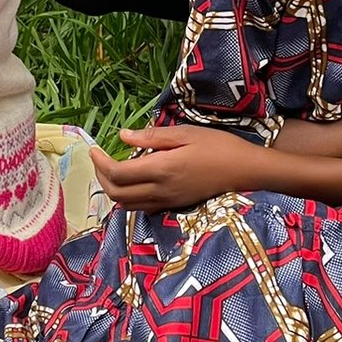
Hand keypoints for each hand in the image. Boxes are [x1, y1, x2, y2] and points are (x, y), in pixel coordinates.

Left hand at [90, 125, 262, 211]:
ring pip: (127, 205)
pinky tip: (134, 180)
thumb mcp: (186, 133)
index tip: (94, 149)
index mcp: (162, 169)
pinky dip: (129, 196)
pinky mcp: (174, 206)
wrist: (246, 172)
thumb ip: (152, 137)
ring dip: (113, 189)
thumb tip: (122, 135)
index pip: (118, 174)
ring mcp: (167, 202)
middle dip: (101, 178)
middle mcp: (161, 190)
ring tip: (111, 169)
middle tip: (99, 159)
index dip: (100, 163)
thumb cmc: (219, 147)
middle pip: (117, 194)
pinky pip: (142, 207)